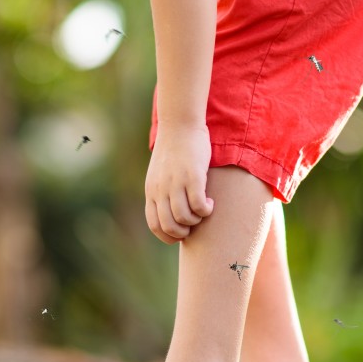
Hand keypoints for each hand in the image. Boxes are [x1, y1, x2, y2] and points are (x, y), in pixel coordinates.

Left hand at [144, 124, 214, 243]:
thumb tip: (171, 212)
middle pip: (169, 226)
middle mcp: (161, 189)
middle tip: (194, 222)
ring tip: (203, 209)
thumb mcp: (160, 173)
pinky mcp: (192, 176)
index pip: (154, 225)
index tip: (181, 233)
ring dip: (197, 220)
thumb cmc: (174, 150)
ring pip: (185, 218)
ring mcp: (176, 183)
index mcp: (151, 191)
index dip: (168, 236)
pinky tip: (210, 202)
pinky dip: (206, 210)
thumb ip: (162, 191)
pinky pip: (199, 205)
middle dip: (184, 232)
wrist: (180, 125)